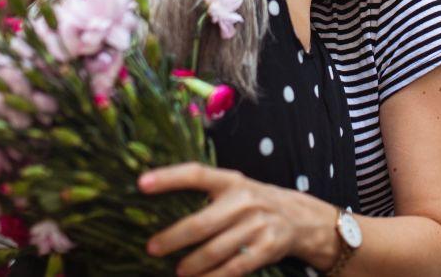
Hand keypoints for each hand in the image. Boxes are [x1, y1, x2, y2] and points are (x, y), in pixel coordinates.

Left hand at [140, 163, 329, 276]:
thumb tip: (158, 205)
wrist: (299, 218)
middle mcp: (244, 200)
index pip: (196, 174)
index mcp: (231, 180)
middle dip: (173, 238)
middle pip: (201, 223)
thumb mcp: (234, 187)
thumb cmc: (253, 203)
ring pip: (215, 250)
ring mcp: (257, 224)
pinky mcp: (267, 247)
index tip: (141, 183)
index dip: (168, 178)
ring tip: (178, 271)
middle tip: (152, 248)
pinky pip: (234, 268)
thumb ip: (206, 192)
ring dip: (192, 265)